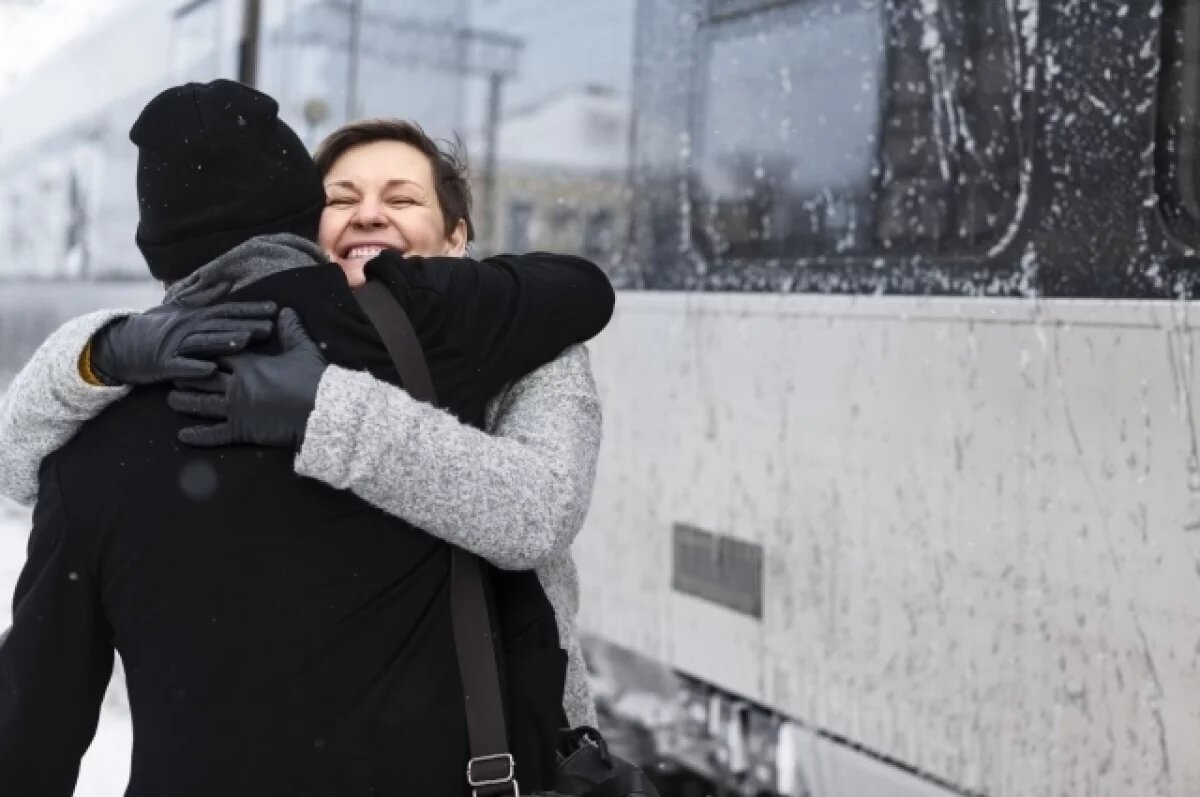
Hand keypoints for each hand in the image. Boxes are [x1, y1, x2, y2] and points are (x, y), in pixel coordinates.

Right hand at [90, 282, 277, 384]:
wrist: (118, 345)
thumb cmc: (152, 328)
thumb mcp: (176, 308)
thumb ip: (202, 295)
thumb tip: (227, 282)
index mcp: (193, 316)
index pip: (227, 310)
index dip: (250, 309)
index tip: (275, 308)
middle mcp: (186, 328)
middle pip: (220, 325)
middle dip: (245, 325)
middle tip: (270, 327)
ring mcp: (173, 346)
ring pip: (202, 343)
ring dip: (223, 342)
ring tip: (244, 342)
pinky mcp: (161, 365)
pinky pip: (179, 367)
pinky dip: (193, 368)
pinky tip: (210, 369)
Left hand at [167, 308, 328, 447]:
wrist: (321, 409)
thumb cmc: (313, 378)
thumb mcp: (303, 349)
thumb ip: (291, 330)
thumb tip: (285, 311)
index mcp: (249, 365)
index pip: (219, 354)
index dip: (204, 351)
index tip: (189, 348)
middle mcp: (236, 385)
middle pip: (203, 378)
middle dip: (186, 375)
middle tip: (172, 373)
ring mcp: (236, 408)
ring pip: (201, 404)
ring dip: (184, 402)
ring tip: (170, 399)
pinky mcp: (241, 430)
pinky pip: (214, 434)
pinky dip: (197, 436)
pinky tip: (182, 436)